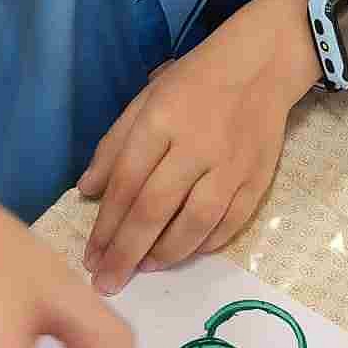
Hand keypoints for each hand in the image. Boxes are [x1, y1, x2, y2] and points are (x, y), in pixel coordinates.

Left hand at [78, 0, 318, 295]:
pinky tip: (184, 253)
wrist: (260, 65)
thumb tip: (87, 192)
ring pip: (194, 223)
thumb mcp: (146, 99)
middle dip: (126, 252)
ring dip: (165, 254)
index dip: (105, 226)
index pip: (126, 183)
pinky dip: (205, 245)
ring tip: (144, 268)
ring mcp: (230, 165)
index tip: (90, 257)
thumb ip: (114, 145)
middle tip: (106, 282)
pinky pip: (230, 224)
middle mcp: (195, 145)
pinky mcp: (258, 178)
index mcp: (161, 120)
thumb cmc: (194, 81)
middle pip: (155, 209)